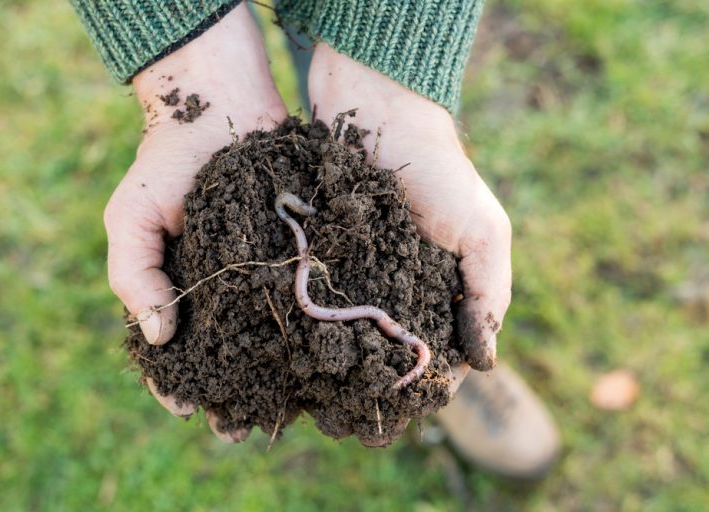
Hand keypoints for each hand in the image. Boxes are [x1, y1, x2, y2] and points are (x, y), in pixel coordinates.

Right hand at [102, 4, 285, 439]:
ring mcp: (263, 272)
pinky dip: (311, 325)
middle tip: (244, 426)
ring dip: (277, 373)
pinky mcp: (297, 251)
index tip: (189, 409)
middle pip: (227, 354)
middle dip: (234, 392)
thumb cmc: (167, 163)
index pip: (173, 350)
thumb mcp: (131, 216)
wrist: (222, 104)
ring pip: (270, 335)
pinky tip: (323, 351)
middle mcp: (224, 289)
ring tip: (288, 406)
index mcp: (178, 286)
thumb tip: (158, 337)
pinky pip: (304, 294)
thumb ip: (135, 275)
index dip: (176, 383)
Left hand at [308, 44, 511, 444]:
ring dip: (334, 368)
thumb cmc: (438, 170)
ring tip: (314, 405)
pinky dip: (308, 327)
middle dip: (370, 387)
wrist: (378, 108)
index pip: (434, 353)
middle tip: (346, 425)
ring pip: (346, 335)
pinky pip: (313, 299)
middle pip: (385, 352)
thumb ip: (487, 293)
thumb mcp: (481, 230)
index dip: (421, 388)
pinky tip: (291, 356)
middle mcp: (396, 287)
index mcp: (439, 288)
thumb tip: (485, 364)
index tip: (397, 420)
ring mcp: (355, 273)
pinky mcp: (320, 254)